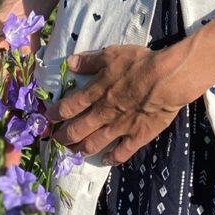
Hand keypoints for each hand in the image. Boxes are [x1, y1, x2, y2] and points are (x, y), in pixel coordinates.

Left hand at [45, 44, 194, 165]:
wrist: (167, 79)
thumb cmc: (139, 63)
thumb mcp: (111, 54)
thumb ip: (90, 61)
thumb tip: (70, 63)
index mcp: (95, 93)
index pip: (68, 107)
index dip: (55, 115)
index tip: (47, 119)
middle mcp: (103, 113)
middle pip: (76, 130)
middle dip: (63, 137)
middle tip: (55, 141)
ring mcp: (119, 127)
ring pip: (94, 144)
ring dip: (81, 149)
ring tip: (73, 152)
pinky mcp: (137, 136)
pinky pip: (122, 152)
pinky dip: (112, 158)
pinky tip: (106, 160)